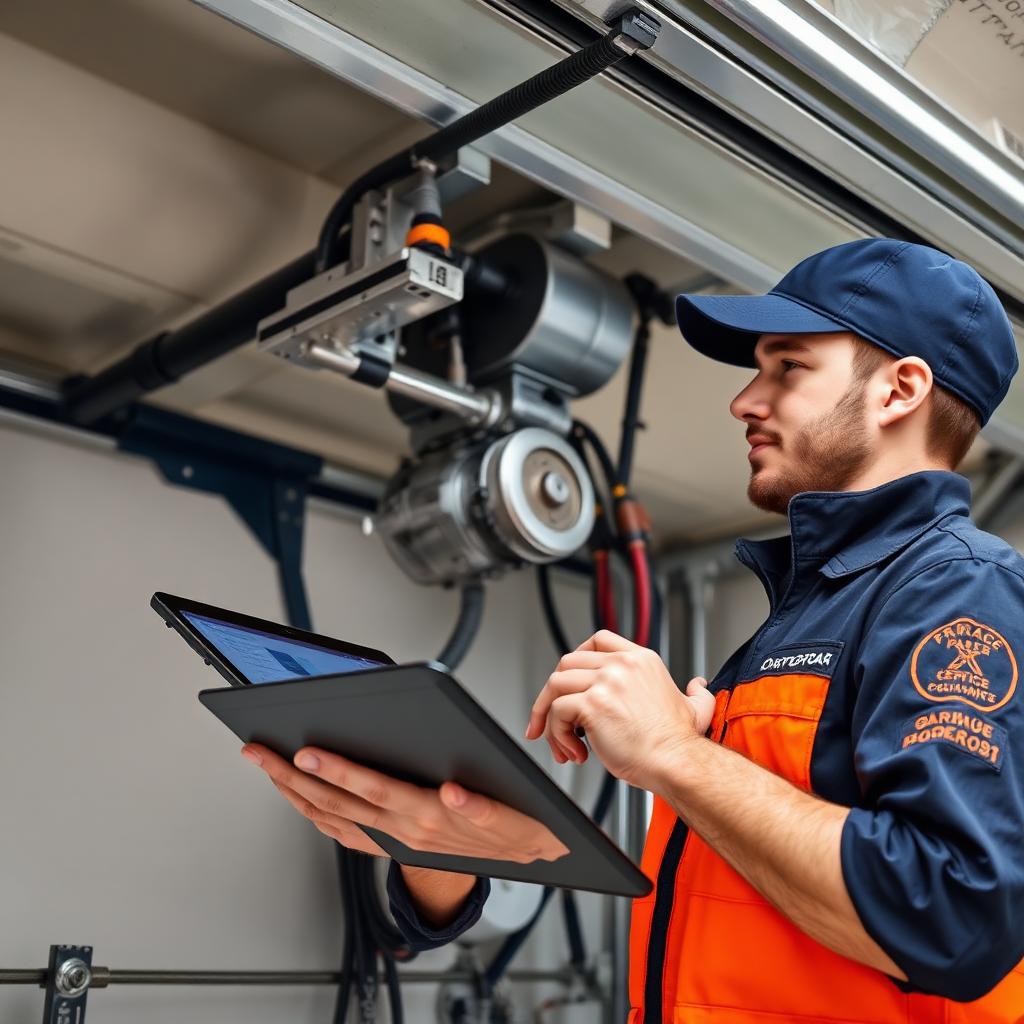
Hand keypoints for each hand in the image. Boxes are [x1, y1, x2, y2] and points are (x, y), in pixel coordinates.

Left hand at [241, 744, 569, 864]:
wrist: (525, 856)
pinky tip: (303, 800)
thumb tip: (453, 791)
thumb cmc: (518, 825)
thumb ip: (481, 807)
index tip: (306, 752)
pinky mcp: (396, 845)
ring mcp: (396, 840)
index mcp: (428, 816)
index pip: (372, 789)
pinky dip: (317, 815)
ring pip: (333, 819)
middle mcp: (404, 831)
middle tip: (260, 752)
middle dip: (293, 776)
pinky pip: (345, 833)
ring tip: (268, 769)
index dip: (336, 771)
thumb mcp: (512, 817)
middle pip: (337, 802)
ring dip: (295, 794)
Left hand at [525, 630, 715, 792]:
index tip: (570, 680)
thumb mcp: (696, 708)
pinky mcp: (593, 704)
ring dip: (548, 716)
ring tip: (562, 743)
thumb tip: (697, 685)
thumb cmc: (680, 744)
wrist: (678, 763)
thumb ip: (696, 693)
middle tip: (553, 718)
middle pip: (567, 662)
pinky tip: (575, 753)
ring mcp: (606, 682)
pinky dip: (557, 735)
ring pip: (555, 685)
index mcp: (640, 660)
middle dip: (553, 692)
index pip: (597, 641)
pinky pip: (557, 713)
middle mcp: (621, 665)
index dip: (577, 658)